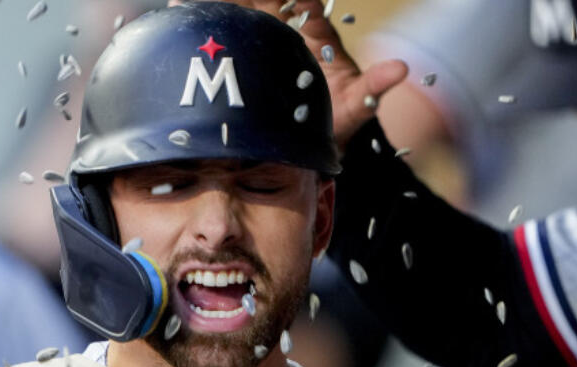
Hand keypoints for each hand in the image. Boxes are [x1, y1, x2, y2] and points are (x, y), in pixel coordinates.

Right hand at [174, 0, 407, 147]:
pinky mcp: (237, 53)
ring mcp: (258, 39)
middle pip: (265, 1)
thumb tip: (401, 70)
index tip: (295, 1)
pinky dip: (198, 16)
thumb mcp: (354, 106)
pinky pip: (218, 30)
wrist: (301, 142)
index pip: (304, 5)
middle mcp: (284, 30)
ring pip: (238, 10)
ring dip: (221, 4)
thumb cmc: (331, 121)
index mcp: (313, 34)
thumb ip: (373, 90)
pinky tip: (175, 6)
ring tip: (198, 1)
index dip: (299, 2)